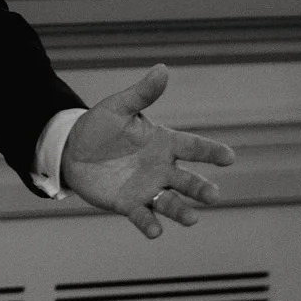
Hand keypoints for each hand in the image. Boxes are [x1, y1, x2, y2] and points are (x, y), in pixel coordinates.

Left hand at [60, 65, 235, 239]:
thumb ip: (142, 94)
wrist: (72, 150)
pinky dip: (150, 224)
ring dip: (182, 211)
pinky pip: (143, 216)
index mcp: (164, 143)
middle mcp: (162, 168)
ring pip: (171, 202)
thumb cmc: (100, 126)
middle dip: (201, 188)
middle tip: (214, 195)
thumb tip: (162, 69)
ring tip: (193, 219)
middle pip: (188, 180)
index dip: (212, 152)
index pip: (194, 147)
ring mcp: (147, 188)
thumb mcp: (119, 107)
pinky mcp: (129, 204)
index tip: (229, 157)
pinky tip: (156, 232)